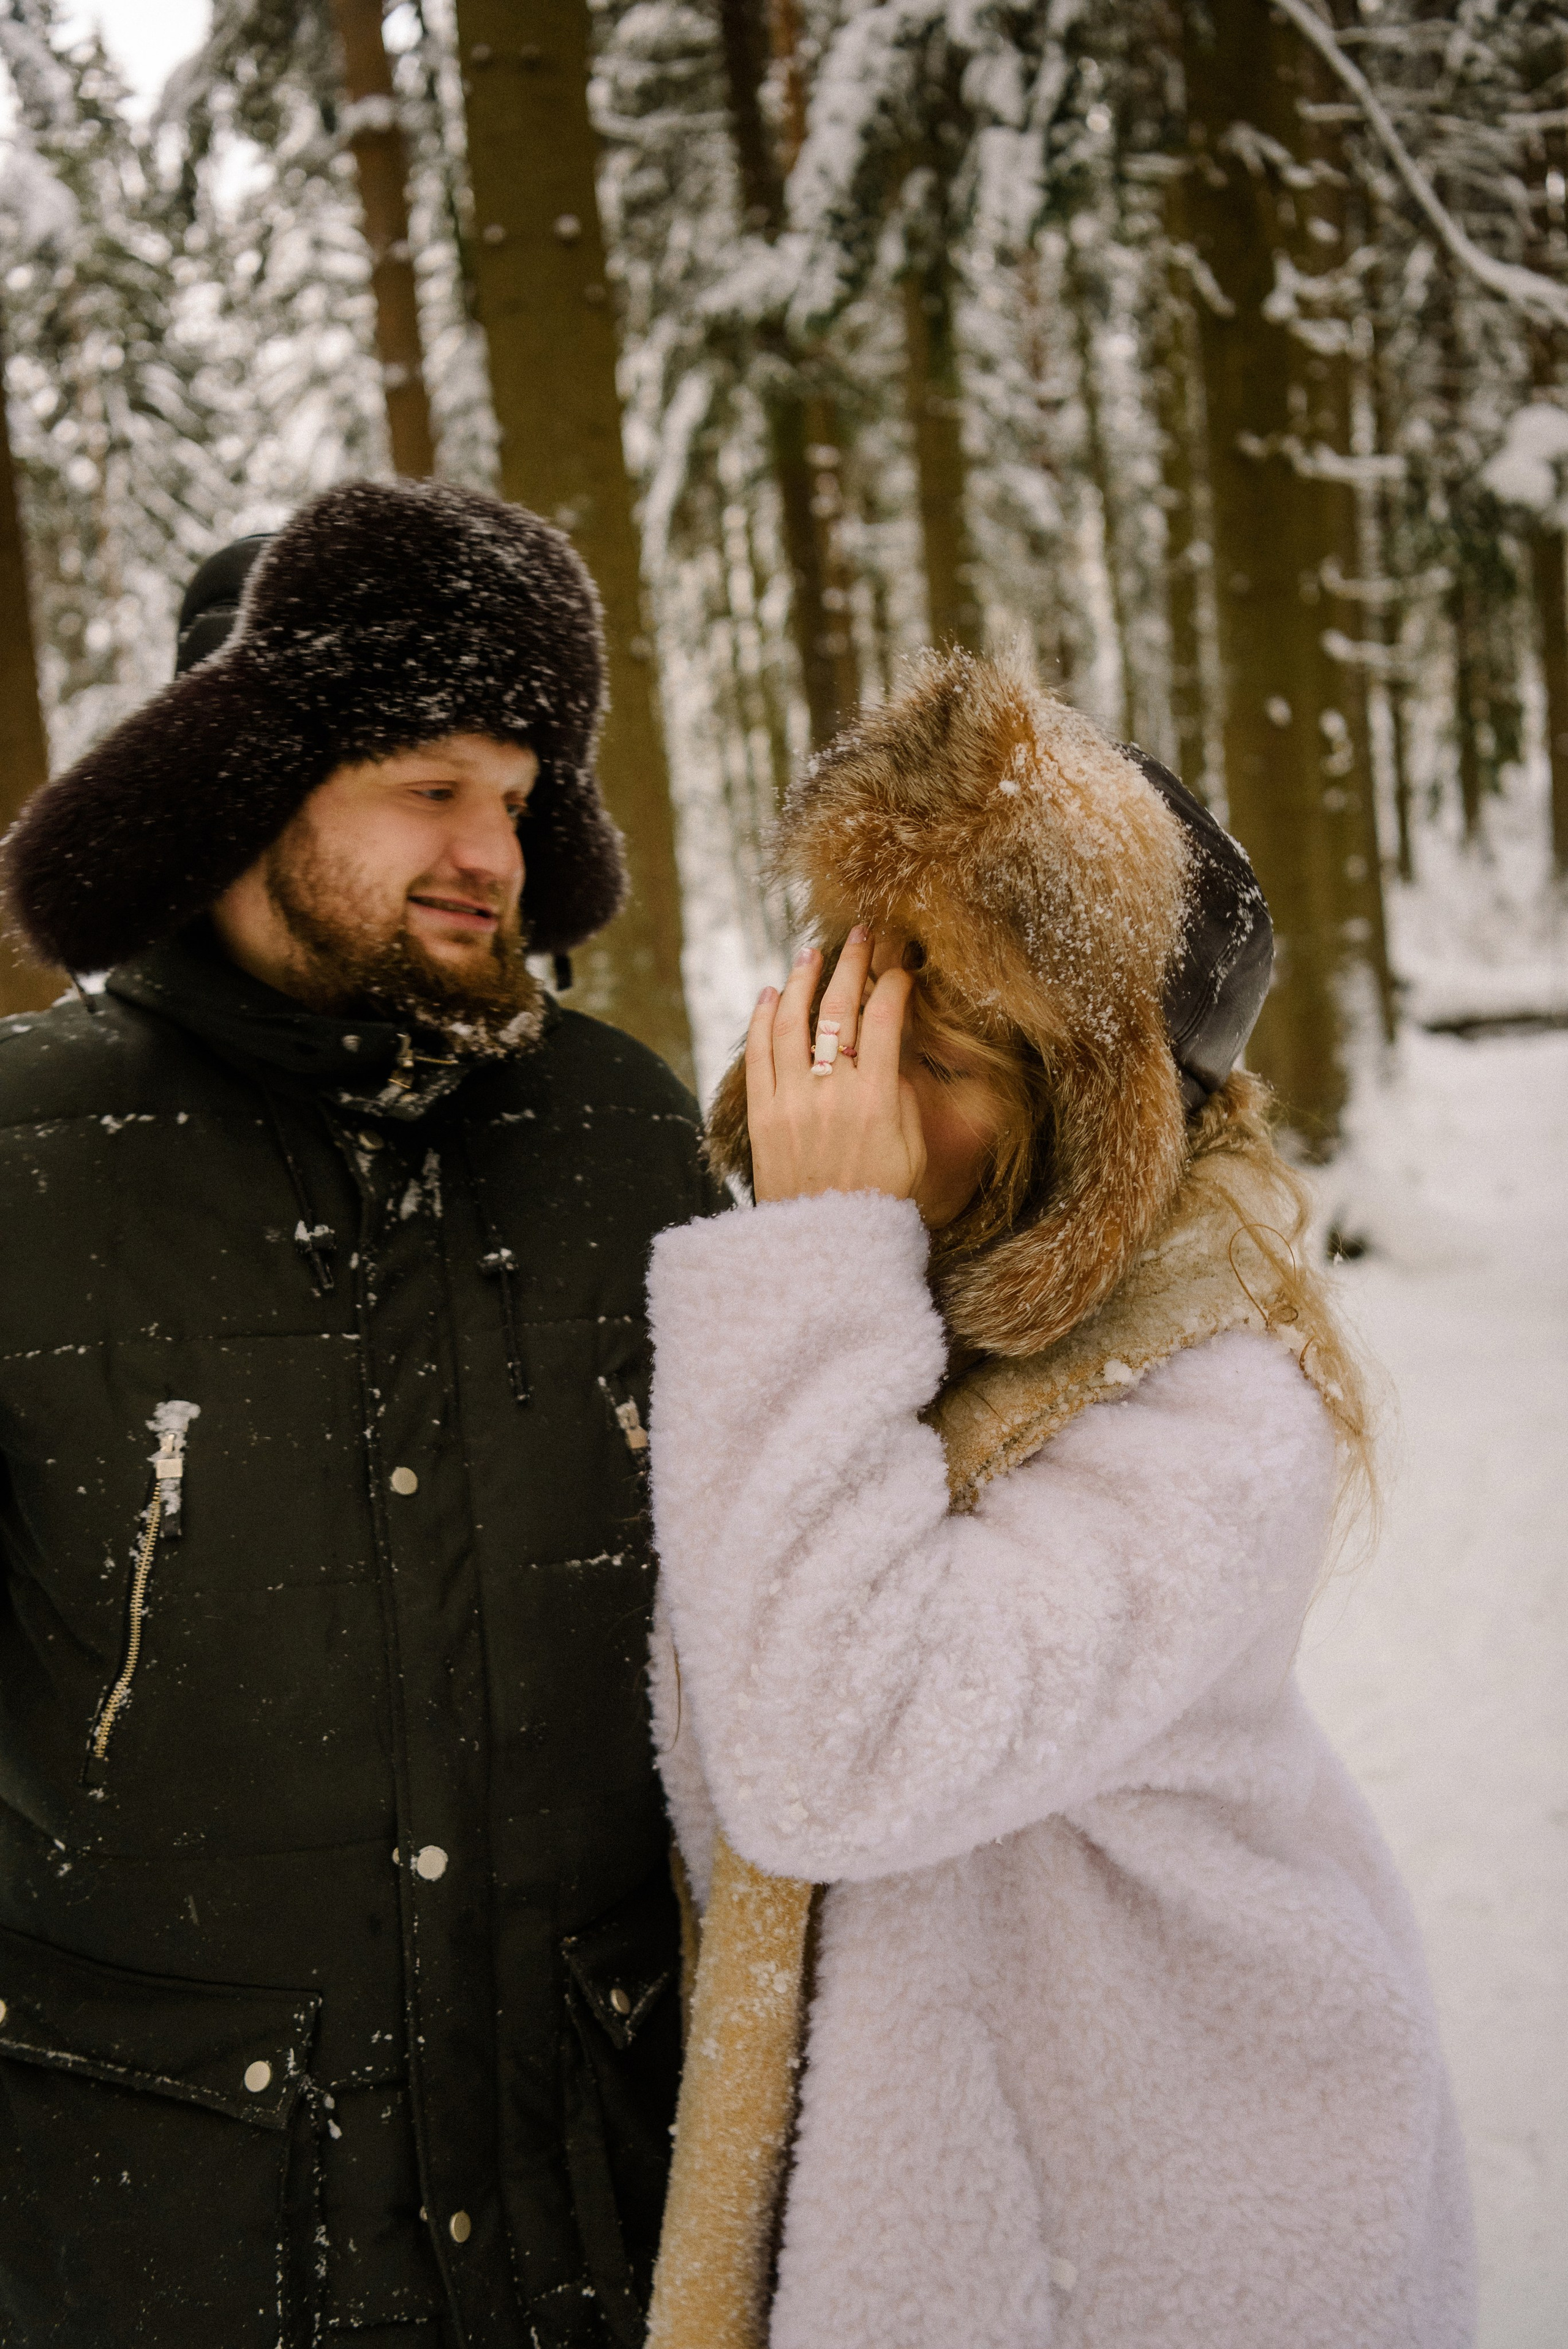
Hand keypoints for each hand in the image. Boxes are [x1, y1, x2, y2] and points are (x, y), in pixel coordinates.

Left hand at [746, 928, 926, 1205]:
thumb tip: (888, 1050)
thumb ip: (900, 1094)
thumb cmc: (879, 1199)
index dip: (891, 985)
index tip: (899, 970)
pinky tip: (768, 995)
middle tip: (858, 935)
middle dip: (849, 964)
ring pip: (789, 1022)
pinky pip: (756, 1055)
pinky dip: (760, 1019)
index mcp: (876, 1100)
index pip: (882, 1020)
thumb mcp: (911, 1148)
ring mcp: (790, 1103)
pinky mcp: (760, 1117)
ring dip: (800, 980)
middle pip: (837, 1009)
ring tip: (810, 954)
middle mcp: (830, 1094)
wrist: (827, 1247)